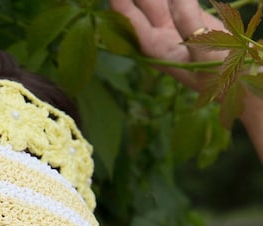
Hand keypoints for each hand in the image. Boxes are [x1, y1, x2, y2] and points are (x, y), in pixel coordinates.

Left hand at [110, 0, 225, 90]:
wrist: (242, 82)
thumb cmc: (221, 73)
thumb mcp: (205, 49)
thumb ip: (188, 22)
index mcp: (155, 48)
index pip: (130, 20)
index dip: (119, 3)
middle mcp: (158, 36)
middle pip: (140, 5)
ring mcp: (172, 27)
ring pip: (155, 0)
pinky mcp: (188, 20)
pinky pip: (175, 0)